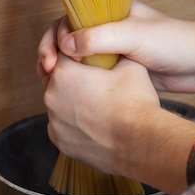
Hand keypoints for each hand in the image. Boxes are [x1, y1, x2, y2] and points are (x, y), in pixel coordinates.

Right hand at [38, 1, 194, 92]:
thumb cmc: (174, 42)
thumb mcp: (134, 35)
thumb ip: (99, 38)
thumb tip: (65, 45)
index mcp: (110, 10)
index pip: (70, 17)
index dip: (55, 36)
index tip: (53, 57)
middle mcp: (108, 27)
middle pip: (69, 36)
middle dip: (52, 52)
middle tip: (46, 71)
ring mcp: (113, 48)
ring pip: (77, 57)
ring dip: (62, 68)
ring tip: (50, 83)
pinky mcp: (119, 69)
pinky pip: (91, 73)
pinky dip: (78, 81)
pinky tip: (70, 92)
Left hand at [44, 53, 194, 194]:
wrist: (141, 144)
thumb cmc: (135, 104)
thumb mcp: (131, 64)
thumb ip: (114, 52)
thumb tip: (115, 50)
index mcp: (65, 73)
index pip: (64, 55)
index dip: (79, 57)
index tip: (91, 64)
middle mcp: (52, 97)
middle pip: (57, 81)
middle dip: (73, 81)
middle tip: (97, 87)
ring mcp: (54, 122)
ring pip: (59, 106)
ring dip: (73, 105)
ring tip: (98, 108)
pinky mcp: (60, 143)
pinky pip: (63, 128)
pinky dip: (75, 126)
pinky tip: (95, 125)